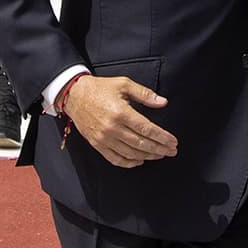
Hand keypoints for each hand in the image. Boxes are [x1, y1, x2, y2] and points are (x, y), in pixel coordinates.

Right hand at [62, 75, 177, 167]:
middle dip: (159, 149)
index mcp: (121, 112)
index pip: (147, 129)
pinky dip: (129, 163)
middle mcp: (112, 128)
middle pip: (141, 143)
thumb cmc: (101, 88)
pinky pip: (115, 159)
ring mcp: (104, 138)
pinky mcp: (97, 144)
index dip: (162, 137)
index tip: (173, 141)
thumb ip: (145, 94)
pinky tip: (139, 161)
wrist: (74, 95)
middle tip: (172, 151)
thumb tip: (163, 103)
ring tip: (160, 155)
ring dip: (148, 156)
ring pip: (130, 153)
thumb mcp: (124, 84)